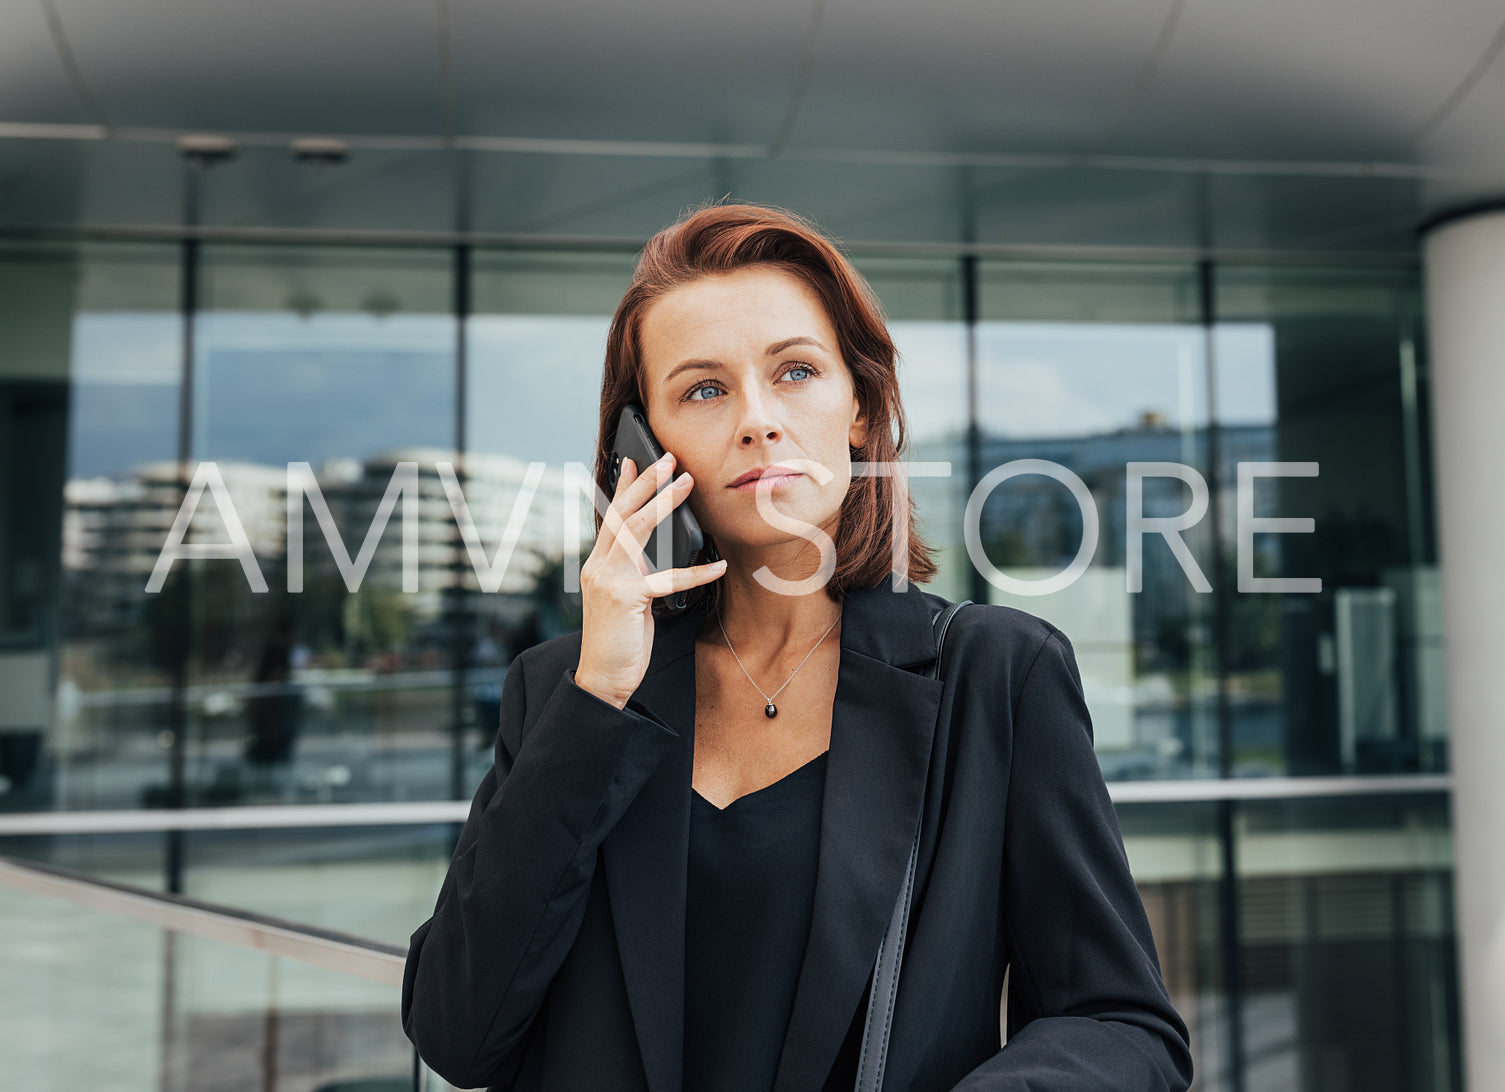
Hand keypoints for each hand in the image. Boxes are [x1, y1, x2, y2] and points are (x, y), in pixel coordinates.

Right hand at [574, 452, 727, 708]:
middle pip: (622, 512)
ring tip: (685, 482)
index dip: (623, 486)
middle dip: (646, 481)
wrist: (602, 677)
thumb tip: (650, 554)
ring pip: (637, 529)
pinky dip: (696, 573)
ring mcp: (609, 580)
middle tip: (667, 458)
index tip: (634, 460)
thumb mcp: (624, 599)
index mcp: (598, 564)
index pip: (611, 516)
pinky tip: (718, 567)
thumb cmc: (618, 640)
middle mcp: (599, 566)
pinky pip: (666, 578)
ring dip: (664, 502)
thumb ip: (633, 574)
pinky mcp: (626, 598)